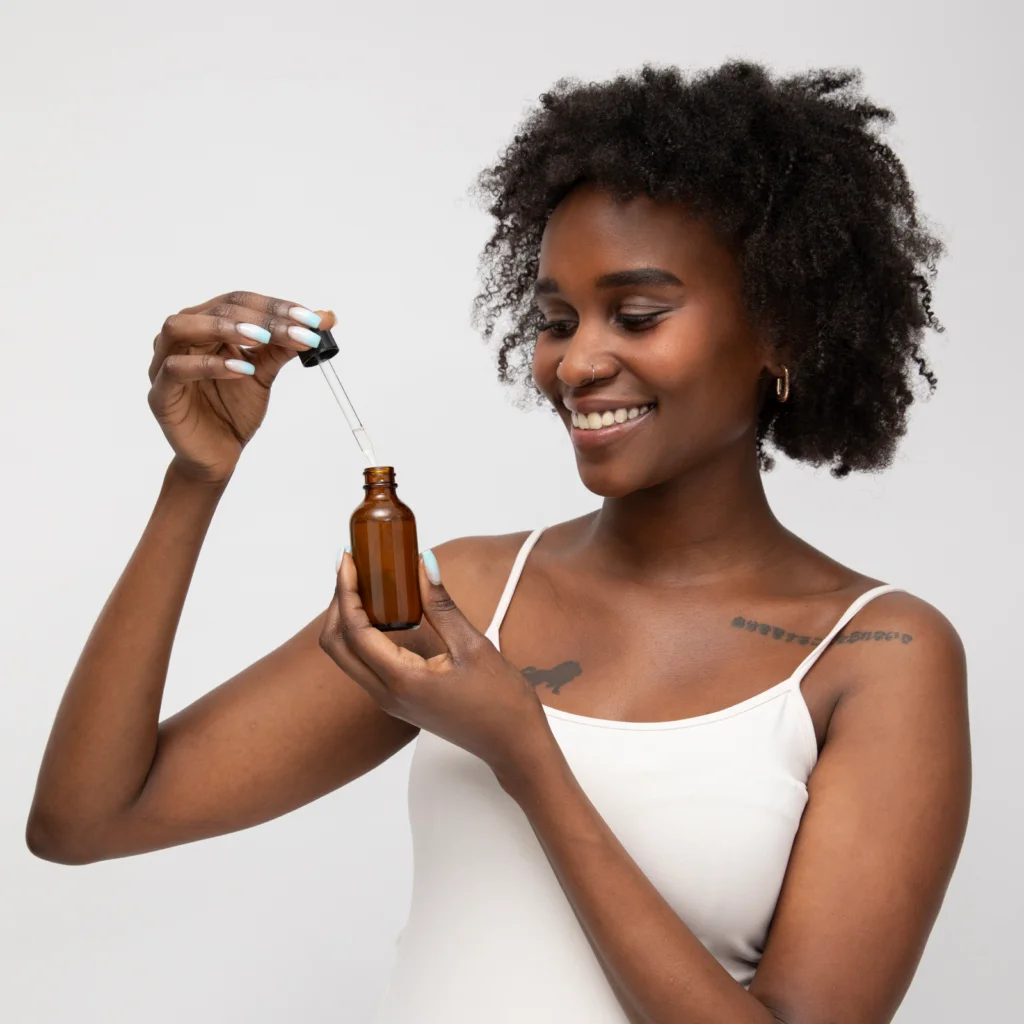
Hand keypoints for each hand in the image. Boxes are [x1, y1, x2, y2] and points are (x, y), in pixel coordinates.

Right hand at [147, 291, 335, 484]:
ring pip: (181, 328)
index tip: (310, 317)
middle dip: (259, 317)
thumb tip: (322, 319)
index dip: (274, 306)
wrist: (219, 454)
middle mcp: (182, 338)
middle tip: (294, 328)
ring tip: (260, 338)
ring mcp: (164, 364)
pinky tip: (242, 370)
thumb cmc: (233, 410)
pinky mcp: (160, 394)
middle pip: (215, 309)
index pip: (238, 301)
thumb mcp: (264, 372)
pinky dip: (209, 366)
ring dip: (223, 328)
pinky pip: (177, 369)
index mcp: (206, 327)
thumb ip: (285, 346)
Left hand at [319, 548, 553, 779]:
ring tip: (366, 585)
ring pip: (348, 657)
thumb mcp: (472, 645)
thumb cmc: (501, 700)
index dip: (346, 592)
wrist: (512, 744)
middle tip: (353, 569)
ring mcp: (390, 701)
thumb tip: (424, 564)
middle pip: (337, 646)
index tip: (348, 559)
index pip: (354, 630)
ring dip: (348, 620)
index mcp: (402, 680)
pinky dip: (363, 636)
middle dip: (338, 604)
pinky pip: (366, 665)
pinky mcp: (399, 701)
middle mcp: (386, 695)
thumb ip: (441, 605)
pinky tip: (383, 614)